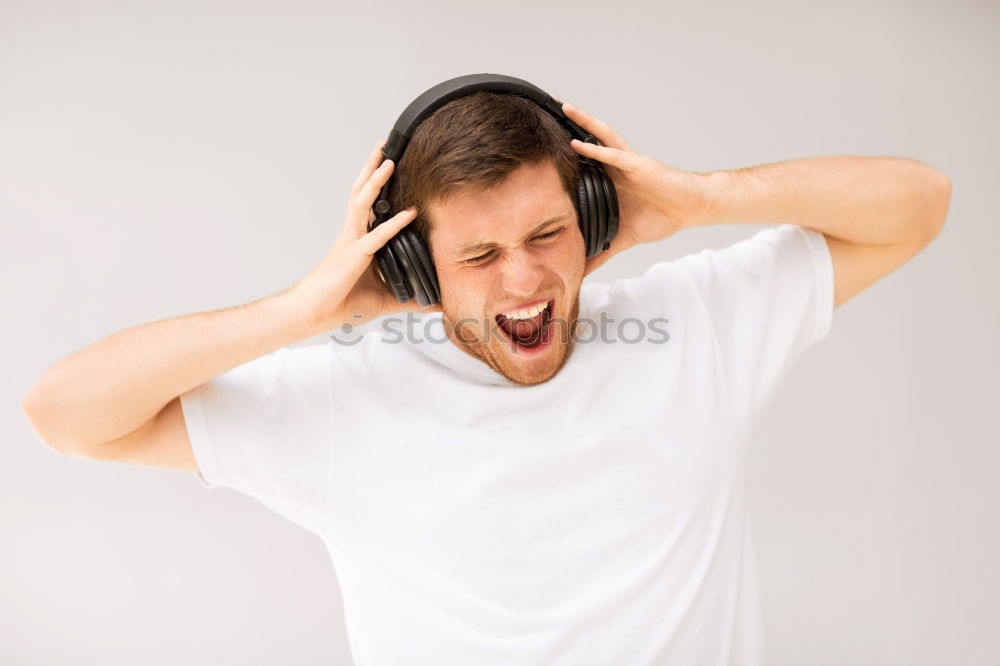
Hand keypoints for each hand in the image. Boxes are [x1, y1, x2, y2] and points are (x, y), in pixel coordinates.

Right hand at [289, 140, 442, 331]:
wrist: (314, 314)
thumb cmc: (342, 302)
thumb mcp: (385, 300)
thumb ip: (411, 299)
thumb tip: (437, 304)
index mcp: (358, 240)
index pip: (369, 204)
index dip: (377, 183)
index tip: (390, 162)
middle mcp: (353, 235)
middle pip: (362, 193)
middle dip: (373, 168)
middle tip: (386, 144)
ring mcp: (351, 243)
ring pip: (362, 203)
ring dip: (376, 181)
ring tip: (390, 160)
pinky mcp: (353, 258)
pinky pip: (376, 237)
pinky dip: (394, 224)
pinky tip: (409, 213)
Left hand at [559, 101, 715, 273]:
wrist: (688, 209)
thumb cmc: (660, 216)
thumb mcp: (622, 239)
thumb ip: (601, 252)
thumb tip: (583, 269)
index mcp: (608, 181)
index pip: (580, 165)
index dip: (560, 156)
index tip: (536, 150)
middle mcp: (614, 166)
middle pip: (586, 142)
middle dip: (566, 127)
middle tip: (542, 113)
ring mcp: (626, 163)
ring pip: (599, 137)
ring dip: (581, 123)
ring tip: (563, 107)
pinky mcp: (639, 165)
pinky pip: (614, 154)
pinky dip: (596, 149)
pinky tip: (579, 142)